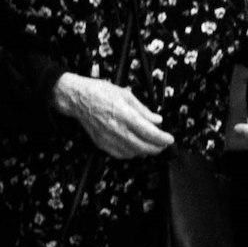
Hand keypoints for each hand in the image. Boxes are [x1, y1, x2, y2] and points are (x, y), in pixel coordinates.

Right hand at [54, 73, 171, 158]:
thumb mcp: (125, 94)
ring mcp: (108, 138)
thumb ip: (143, 110)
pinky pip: (119, 154)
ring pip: (132, 152)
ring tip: (152, 147)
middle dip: (156, 148)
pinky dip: (130, 154)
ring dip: (145, 152)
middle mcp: (117, 128)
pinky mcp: (101, 143)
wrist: (78, 99)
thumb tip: (157, 120)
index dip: (162, 138)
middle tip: (163, 145)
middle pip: (142, 146)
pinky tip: (136, 150)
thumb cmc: (100, 92)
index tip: (170, 139)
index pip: (149, 132)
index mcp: (125, 114)